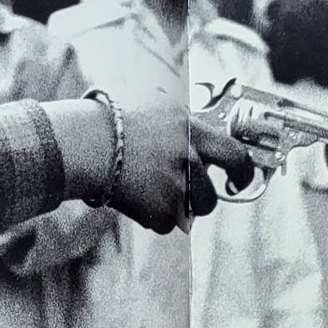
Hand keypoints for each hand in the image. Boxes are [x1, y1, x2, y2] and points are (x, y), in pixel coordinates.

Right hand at [109, 101, 252, 234]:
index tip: (239, 179)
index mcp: (191, 130)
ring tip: (150, 193)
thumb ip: (182, 119)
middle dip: (205, 201)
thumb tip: (199, 123)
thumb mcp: (155, 104)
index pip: (235, 154)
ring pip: (192, 212)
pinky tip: (133, 198)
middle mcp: (188, 160)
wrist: (83, 143)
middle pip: (212, 196)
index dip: (244, 171)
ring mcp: (175, 188)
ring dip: (177, 208)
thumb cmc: (111, 119)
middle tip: (194, 199)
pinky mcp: (159, 211)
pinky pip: (166, 224)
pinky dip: (151, 216)